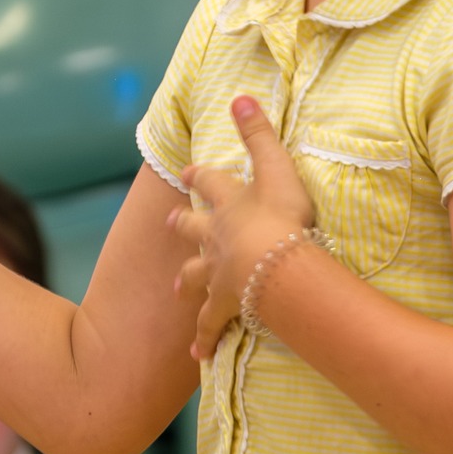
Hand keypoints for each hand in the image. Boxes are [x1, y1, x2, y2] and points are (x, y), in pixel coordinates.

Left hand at [169, 97, 314, 359]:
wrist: (272, 268)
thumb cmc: (282, 219)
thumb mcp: (276, 170)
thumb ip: (260, 135)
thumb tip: (241, 96)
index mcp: (227, 205)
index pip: (208, 182)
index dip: (199, 174)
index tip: (188, 169)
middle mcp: (214, 239)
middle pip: (190, 229)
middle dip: (182, 223)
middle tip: (170, 220)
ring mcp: (215, 274)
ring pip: (193, 277)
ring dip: (186, 280)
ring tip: (178, 287)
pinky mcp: (222, 307)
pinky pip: (210, 327)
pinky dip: (204, 340)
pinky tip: (197, 357)